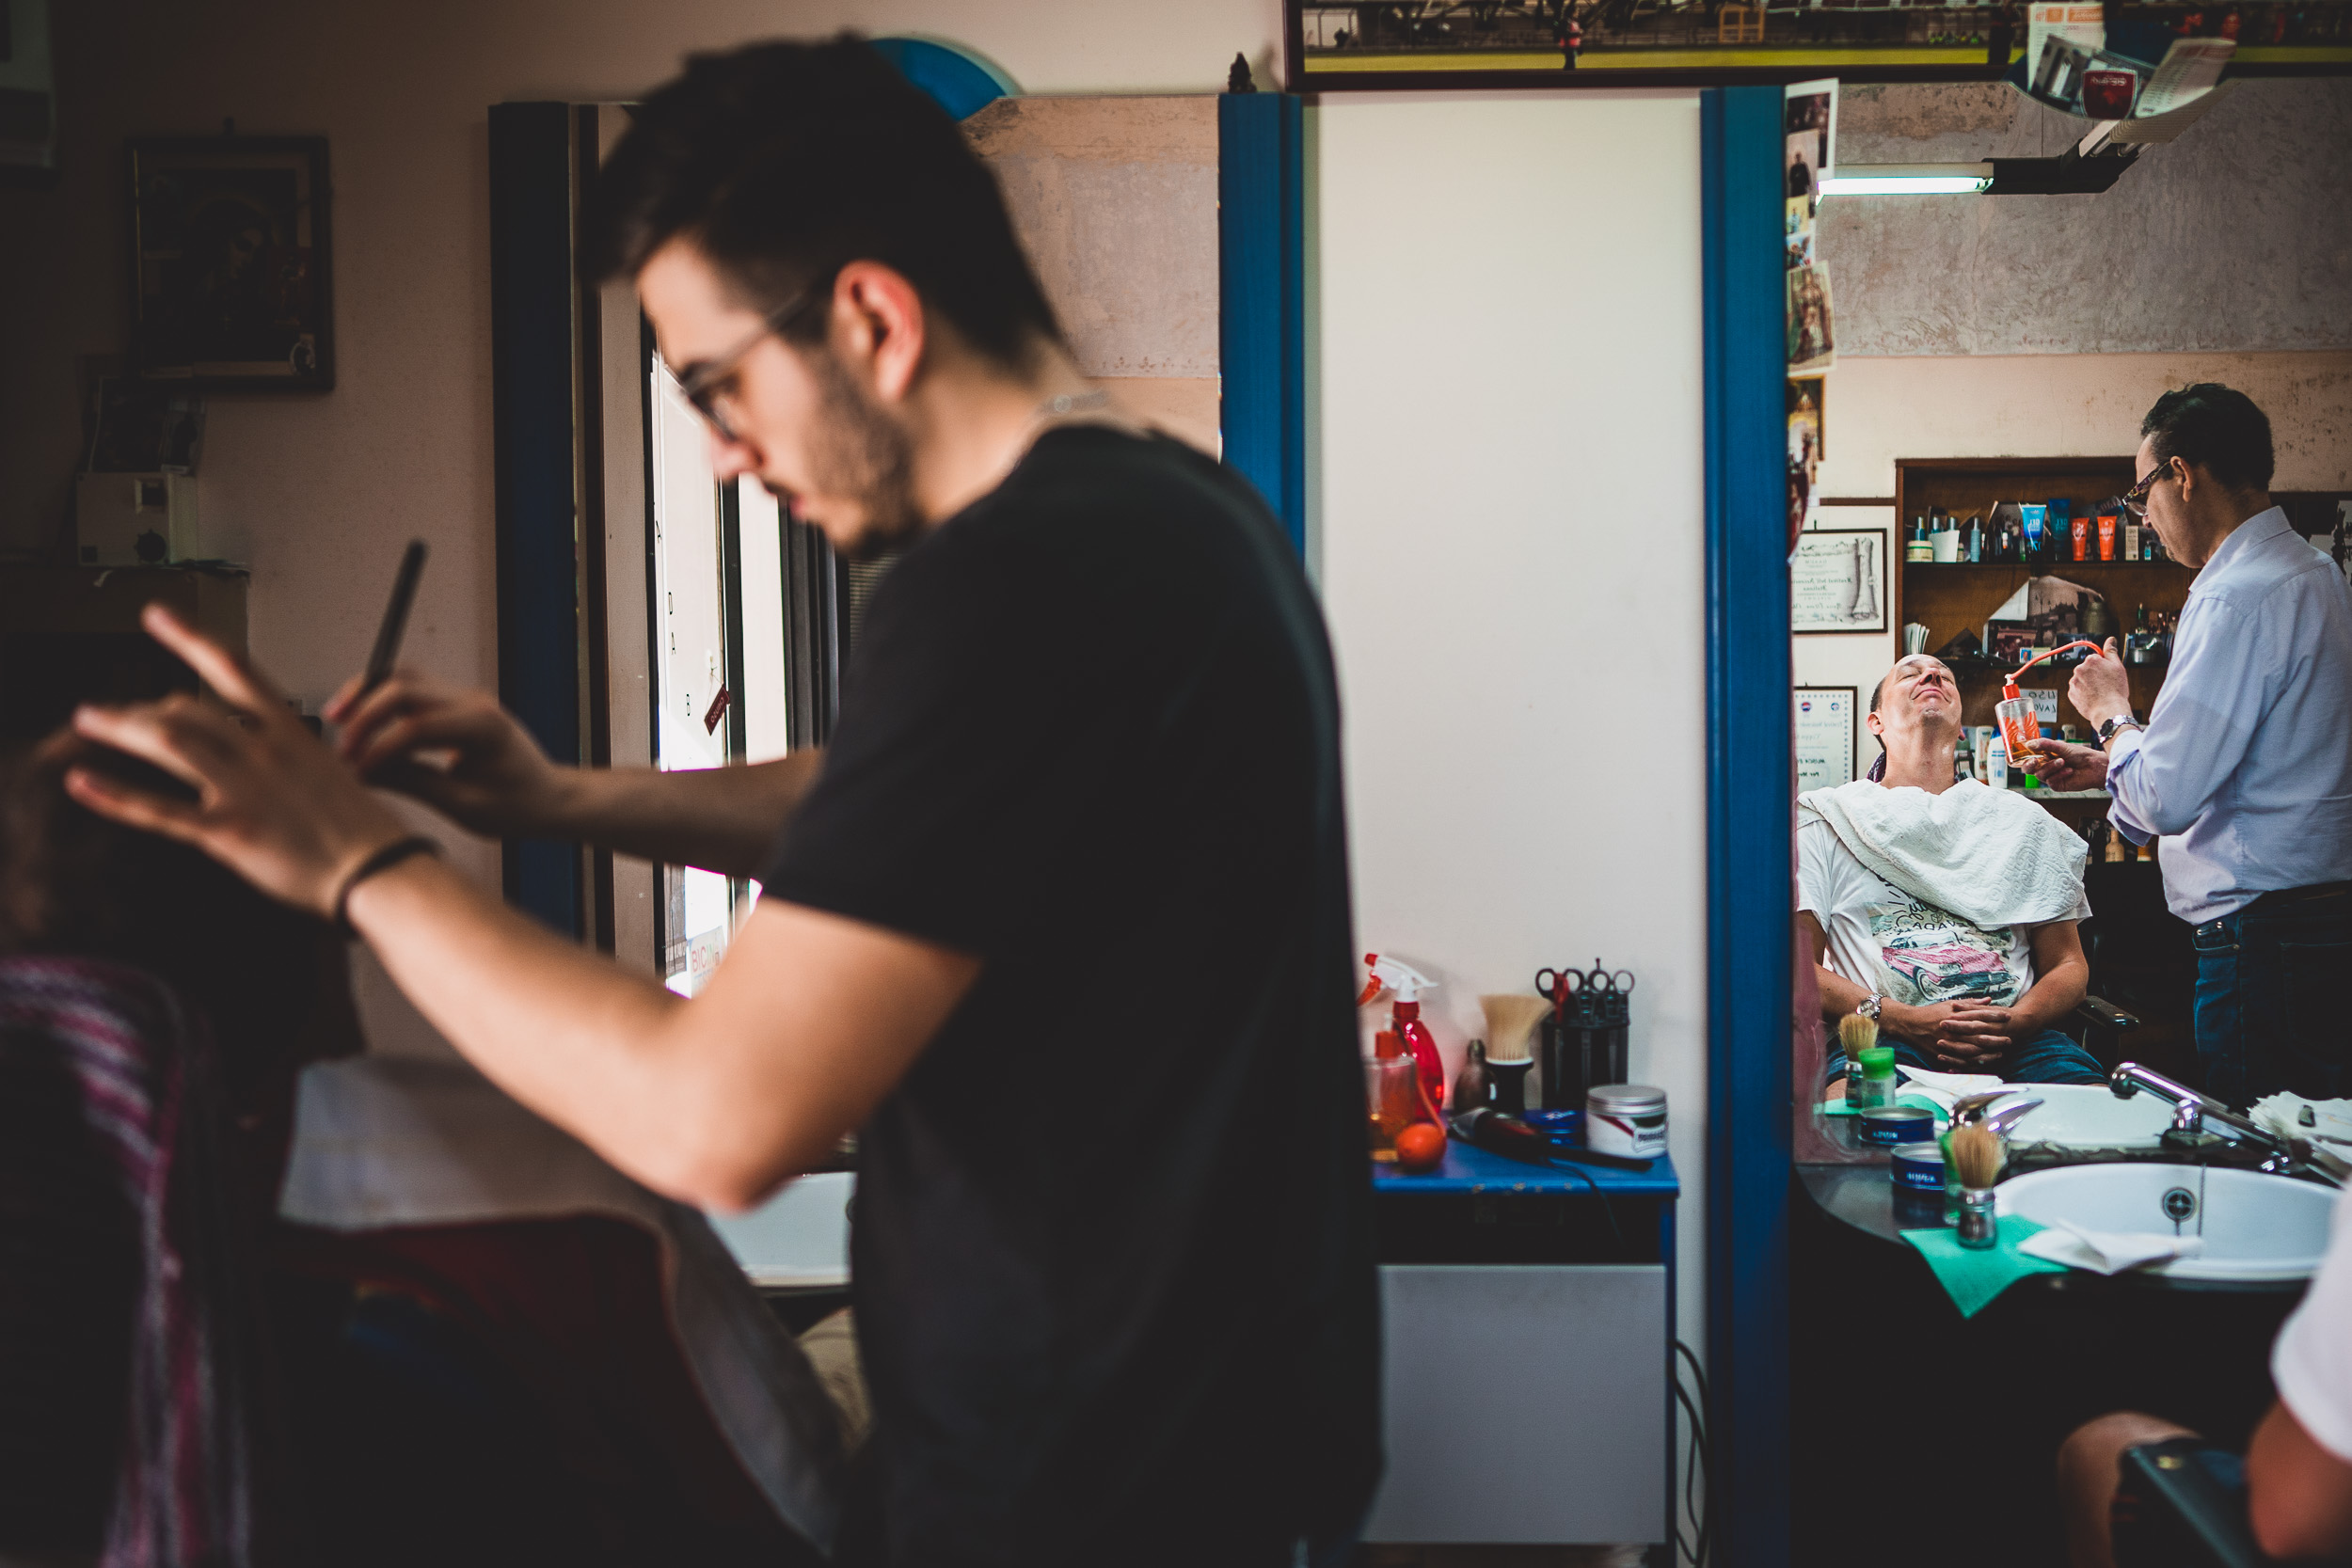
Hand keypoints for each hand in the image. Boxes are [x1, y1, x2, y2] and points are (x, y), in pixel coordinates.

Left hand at [66, 606, 410, 917]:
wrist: (380, 871)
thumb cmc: (362, 831)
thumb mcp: (330, 773)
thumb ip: (290, 757)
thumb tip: (262, 751)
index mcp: (290, 733)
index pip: (233, 668)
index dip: (189, 637)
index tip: (157, 616)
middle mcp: (264, 751)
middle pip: (187, 707)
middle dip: (140, 707)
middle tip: (111, 712)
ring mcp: (246, 788)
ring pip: (168, 741)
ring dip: (119, 726)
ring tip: (88, 721)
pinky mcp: (231, 831)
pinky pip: (160, 808)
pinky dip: (114, 794)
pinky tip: (81, 782)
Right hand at [325, 667, 572, 837]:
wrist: (549, 798)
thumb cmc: (517, 805)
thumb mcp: (463, 805)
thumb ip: (411, 783)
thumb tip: (363, 772)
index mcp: (484, 727)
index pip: (417, 726)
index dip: (379, 747)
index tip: (356, 770)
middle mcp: (474, 703)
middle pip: (405, 687)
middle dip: (365, 713)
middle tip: (341, 747)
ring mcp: (464, 698)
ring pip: (405, 679)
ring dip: (368, 697)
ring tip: (338, 720)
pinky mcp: (455, 704)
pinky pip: (411, 691)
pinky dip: (382, 703)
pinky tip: (361, 723)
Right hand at [1882, 1000, 2011, 1063]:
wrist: (1910, 1024)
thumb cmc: (1931, 1013)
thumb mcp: (1950, 1004)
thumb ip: (1970, 1004)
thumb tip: (1989, 1000)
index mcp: (1955, 1016)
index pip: (1979, 1015)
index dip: (1995, 1016)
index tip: (2008, 1016)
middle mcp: (1952, 1030)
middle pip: (1978, 1035)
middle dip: (1996, 1037)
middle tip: (2009, 1039)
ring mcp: (1947, 1043)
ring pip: (1972, 1050)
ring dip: (1987, 1052)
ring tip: (2000, 1052)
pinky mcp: (1942, 1054)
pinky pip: (1960, 1061)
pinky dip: (1973, 1063)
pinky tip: (1983, 1063)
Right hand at [2021, 739, 2108, 791]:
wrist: (2095, 766)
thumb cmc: (2080, 754)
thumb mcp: (2061, 746)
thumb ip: (2044, 744)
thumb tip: (2029, 744)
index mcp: (2043, 756)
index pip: (2025, 757)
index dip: (2017, 758)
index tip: (2012, 755)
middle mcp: (2044, 766)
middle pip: (2027, 769)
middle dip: (2028, 765)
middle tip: (2034, 760)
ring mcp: (2050, 776)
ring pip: (2039, 775)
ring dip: (2050, 767)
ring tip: (2062, 762)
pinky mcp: (2057, 785)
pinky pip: (2050, 781)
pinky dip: (2059, 775)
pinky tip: (2069, 771)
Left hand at [2067, 638, 2132, 728]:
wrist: (2108, 710)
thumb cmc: (2115, 690)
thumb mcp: (2118, 666)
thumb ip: (2111, 651)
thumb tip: (2110, 639)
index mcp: (2091, 660)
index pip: (2095, 659)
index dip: (2103, 666)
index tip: (2108, 674)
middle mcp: (2079, 669)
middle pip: (2087, 669)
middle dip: (2094, 675)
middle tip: (2106, 684)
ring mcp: (2074, 682)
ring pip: (2082, 680)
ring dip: (2089, 684)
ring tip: (2100, 692)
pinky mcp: (2071, 694)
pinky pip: (2078, 691)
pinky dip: (2084, 694)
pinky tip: (2094, 698)